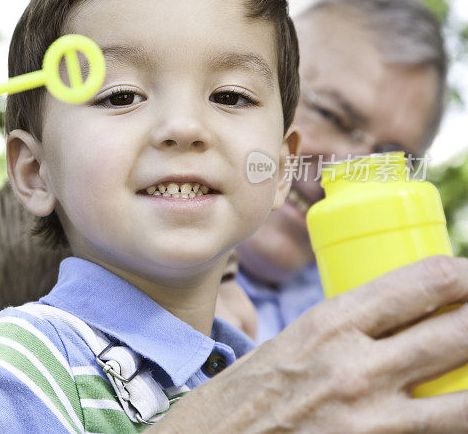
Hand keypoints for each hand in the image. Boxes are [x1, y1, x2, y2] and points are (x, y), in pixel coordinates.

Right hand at [156, 255, 467, 432]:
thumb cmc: (245, 399)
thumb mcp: (291, 345)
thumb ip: (346, 333)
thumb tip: (402, 322)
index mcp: (328, 323)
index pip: (424, 281)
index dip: (466, 275)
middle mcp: (354, 365)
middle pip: (460, 330)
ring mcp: (371, 419)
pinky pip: (444, 433)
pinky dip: (456, 419)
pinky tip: (456, 409)